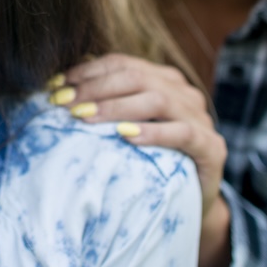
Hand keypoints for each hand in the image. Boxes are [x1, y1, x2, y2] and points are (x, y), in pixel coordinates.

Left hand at [56, 53, 225, 218]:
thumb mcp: (127, 127)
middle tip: (64, 103)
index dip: (87, 71)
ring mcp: (200, 117)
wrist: (192, 202)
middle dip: (95, 88)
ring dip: (116, 107)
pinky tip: (126, 136)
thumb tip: (59, 87)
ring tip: (85, 117)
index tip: (56, 85)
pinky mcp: (210, 146)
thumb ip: (105, 105)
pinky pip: (181, 132)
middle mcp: (183, 92)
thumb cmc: (152, 161)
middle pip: (136, 77)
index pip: (122, 64)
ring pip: (156, 100)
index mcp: (164, 79)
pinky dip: (153, 133)